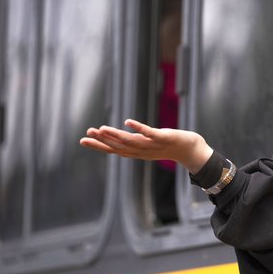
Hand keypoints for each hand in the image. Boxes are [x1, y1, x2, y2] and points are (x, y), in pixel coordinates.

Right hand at [79, 119, 212, 173]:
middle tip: (87, 134)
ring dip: (115, 135)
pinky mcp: (163, 138)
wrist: (189, 149)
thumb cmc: (167, 145)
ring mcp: (152, 145)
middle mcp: (142, 151)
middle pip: (119, 147)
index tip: (83, 140)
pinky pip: (149, 133)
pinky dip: (138, 128)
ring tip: (101, 128)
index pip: (114, 150)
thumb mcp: (147, 145)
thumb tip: (119, 136)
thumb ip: (134, 142)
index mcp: (137, 152)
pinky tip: (127, 121)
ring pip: (131, 141)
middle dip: (102, 141)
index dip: (99, 146)